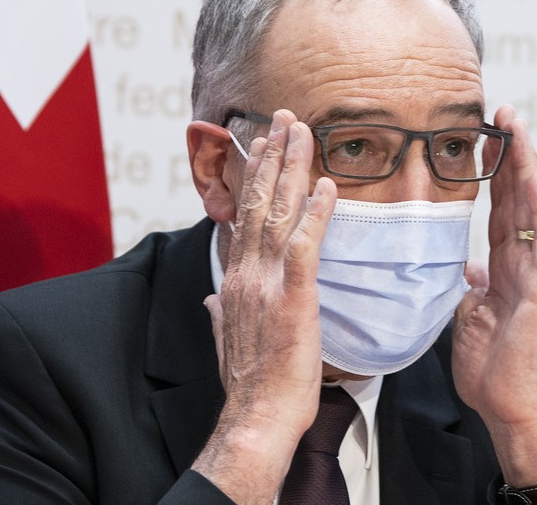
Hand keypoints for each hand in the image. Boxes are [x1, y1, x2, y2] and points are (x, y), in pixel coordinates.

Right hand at [191, 110, 336, 502]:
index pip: (244, 217)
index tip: (262, 147)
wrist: (257, 416)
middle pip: (259, 203)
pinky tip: (325, 185)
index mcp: (234, 280)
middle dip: (272, 157)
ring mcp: (266, 282)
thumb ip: (219, 310)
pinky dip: (314, 213)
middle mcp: (246, 272)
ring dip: (290, 169)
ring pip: (278, 213)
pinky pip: (304, 245)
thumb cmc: (251, 382)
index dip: (254, 179)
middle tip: (284, 120)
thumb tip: (211, 296)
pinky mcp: (292, 296)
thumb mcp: (227, 338)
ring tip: (301, 132)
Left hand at [452, 106, 536, 486]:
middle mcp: (523, 264)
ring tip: (517, 127)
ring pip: (532, 209)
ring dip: (525, 166)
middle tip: (502, 115)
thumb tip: (470, 269)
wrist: (513, 410)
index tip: (483, 142)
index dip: (492, 176)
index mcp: (503, 271)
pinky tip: (534, 175)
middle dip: (510, 156)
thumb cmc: (495, 373)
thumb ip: (472, 290)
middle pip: (516, 199)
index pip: (498, 212)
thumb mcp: (470, 321)